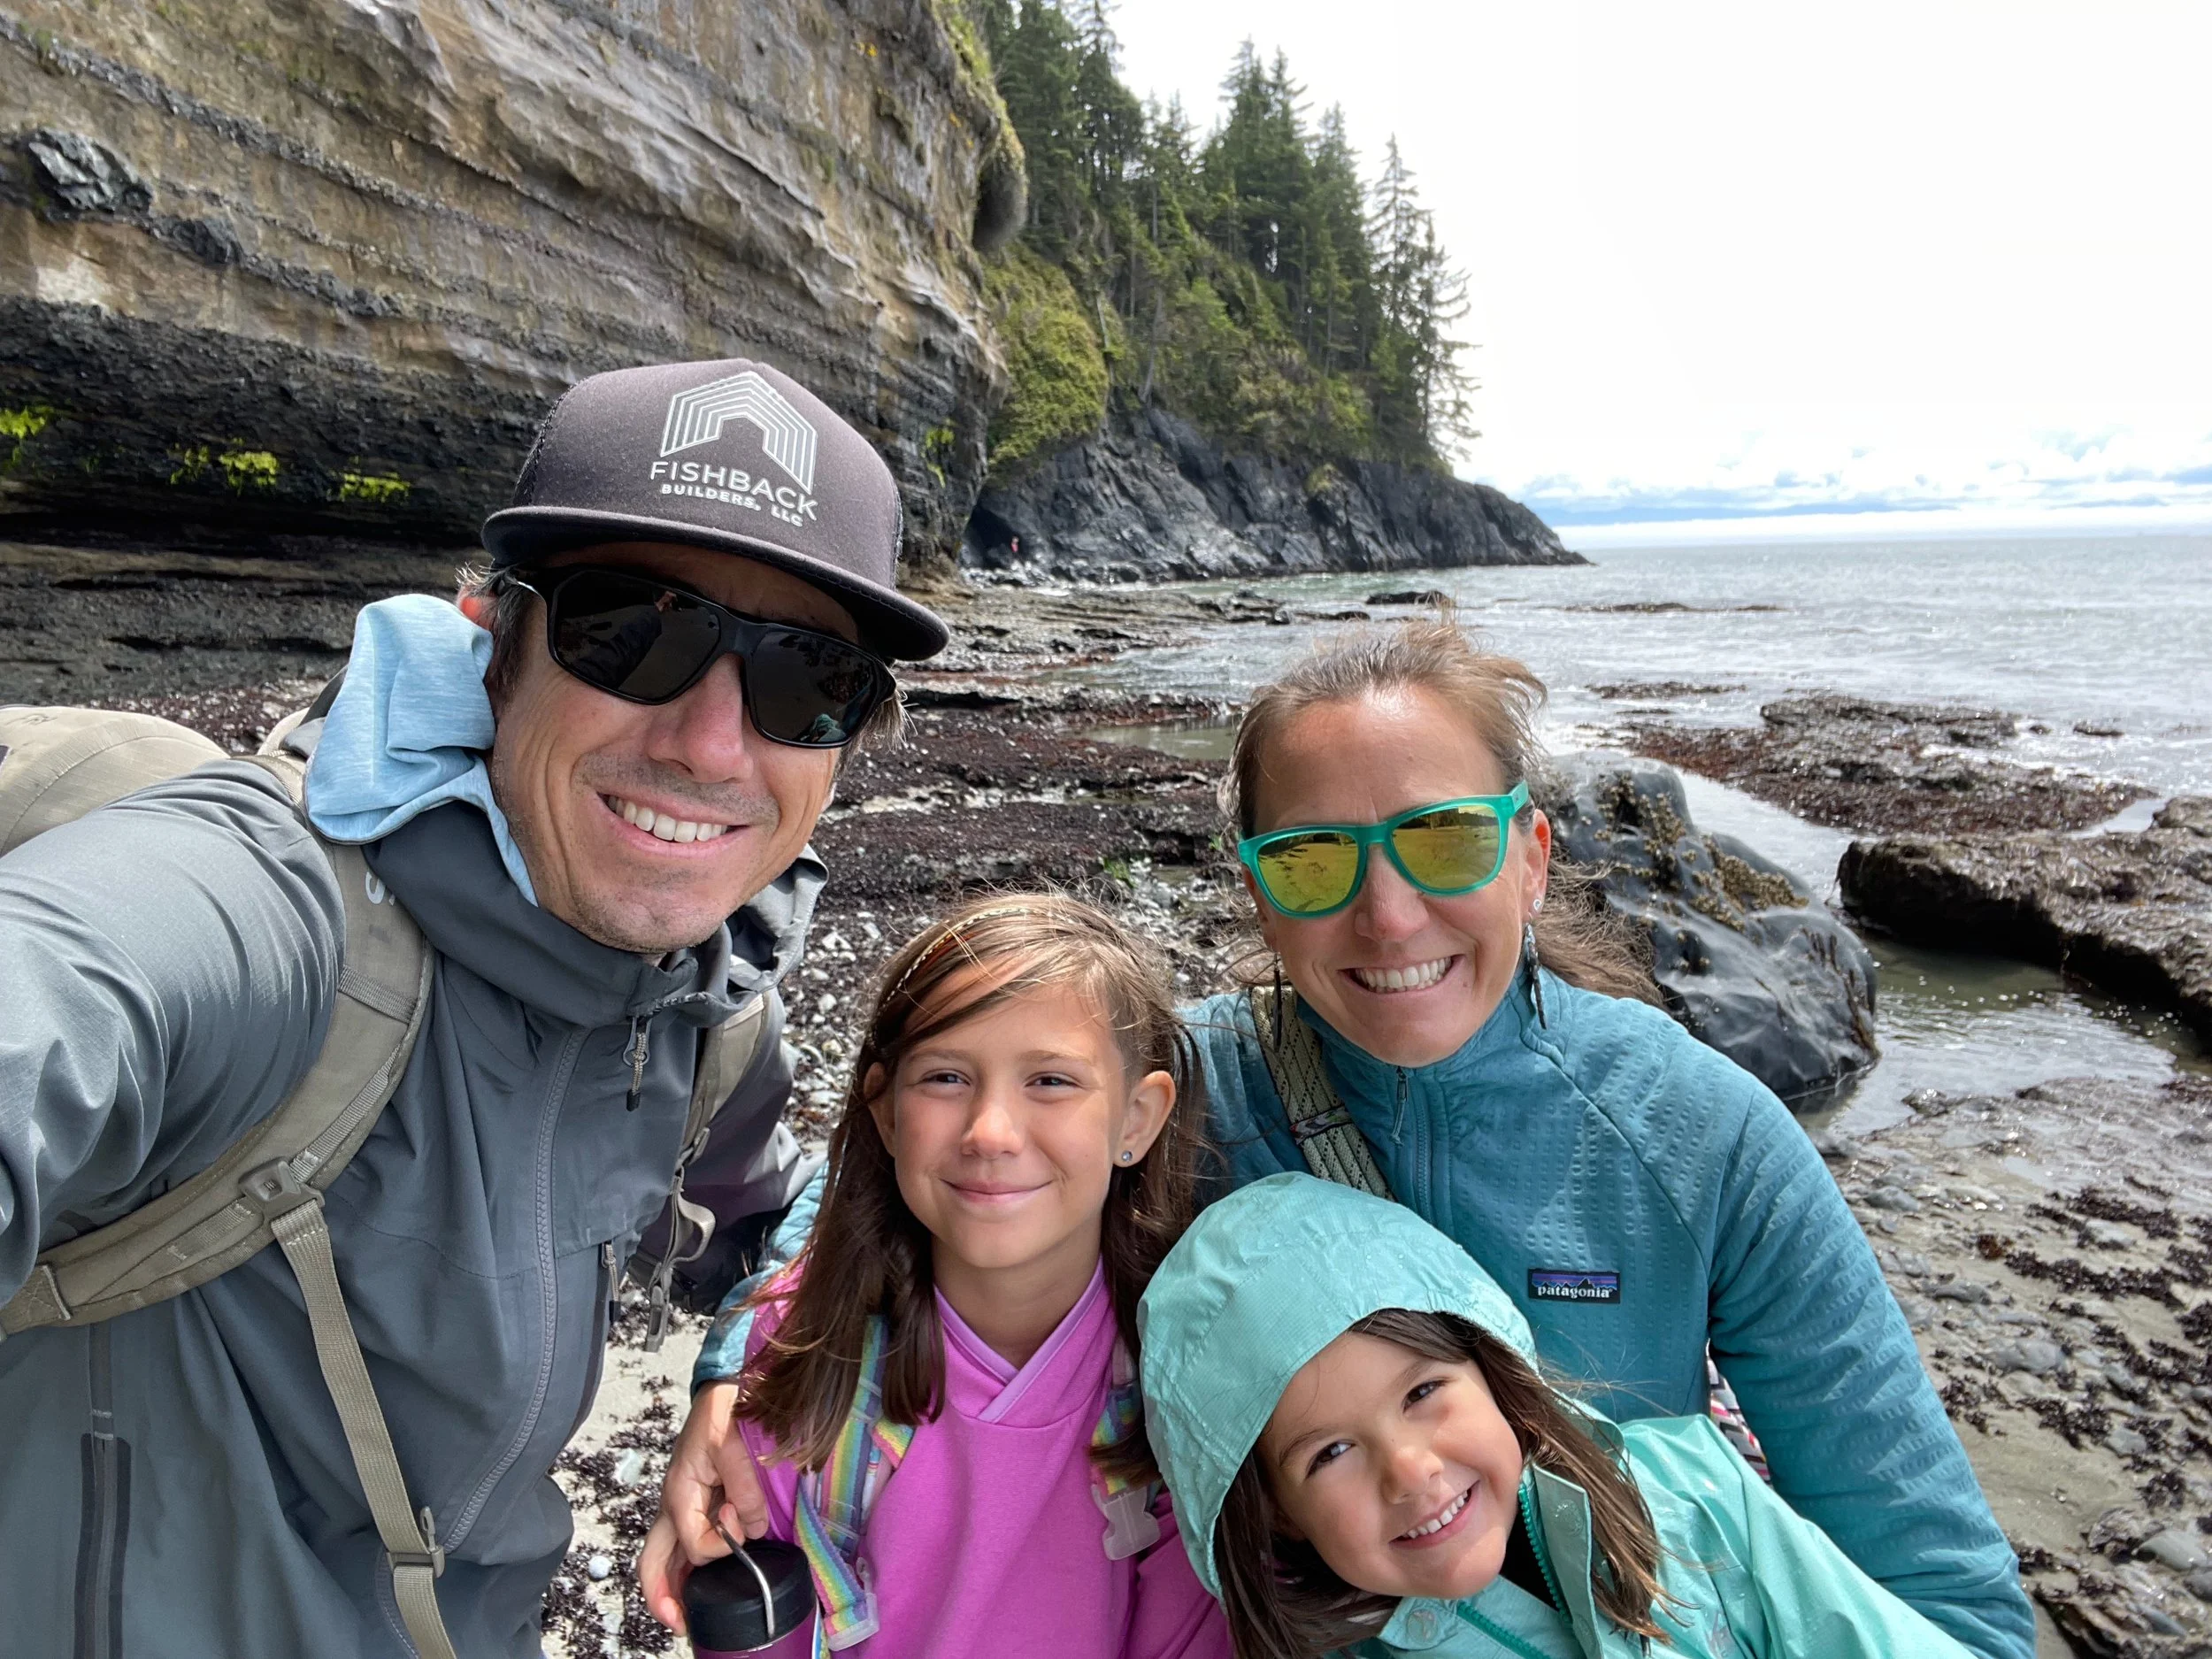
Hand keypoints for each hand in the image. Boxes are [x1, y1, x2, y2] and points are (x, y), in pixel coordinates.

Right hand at [638, 1381, 771, 1630]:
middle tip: (680, 1622)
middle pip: (653, 1561)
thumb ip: (743, 1486)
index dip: (722, 1543)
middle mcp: (673, 1505)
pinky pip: (678, 1545)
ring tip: (686, 1616)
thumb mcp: (732, 1442)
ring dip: (670, 1587)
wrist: (723, 1390)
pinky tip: (696, 1584)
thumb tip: (749, 1526)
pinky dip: (682, 1569)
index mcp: (679, 1493)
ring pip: (662, 1558)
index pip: (694, 1545)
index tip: (742, 1521)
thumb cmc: (723, 1410)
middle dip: (662, 1596)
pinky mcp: (691, 1503)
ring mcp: (679, 1506)